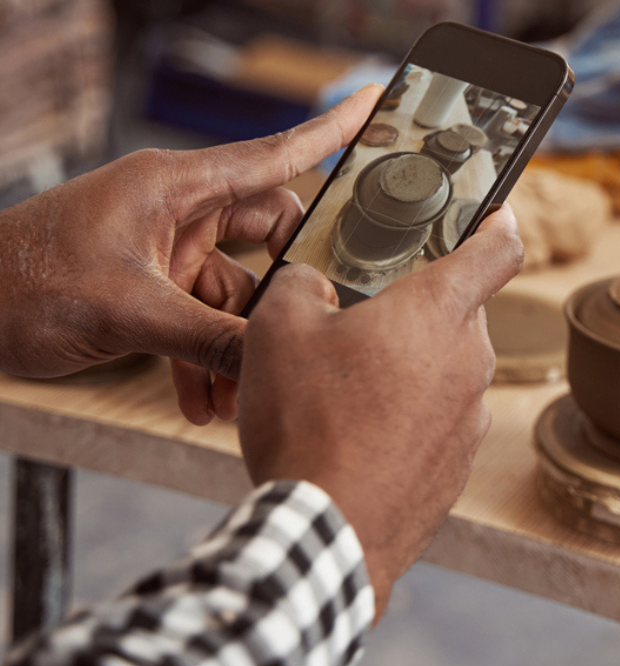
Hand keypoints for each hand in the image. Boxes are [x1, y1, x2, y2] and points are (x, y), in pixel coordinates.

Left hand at [0, 85, 381, 423]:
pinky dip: (207, 359)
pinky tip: (204, 400)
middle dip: (285, 294)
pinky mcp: (151, 285)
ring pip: (238, 292)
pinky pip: (202, 320)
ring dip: (241, 344)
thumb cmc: (19, 284)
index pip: (274, 153)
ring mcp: (166, 249)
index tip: (378, 105)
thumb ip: (212, 339)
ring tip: (237, 396)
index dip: (331, 131)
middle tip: (302, 332)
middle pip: (269, 237)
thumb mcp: (129, 314)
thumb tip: (277, 362)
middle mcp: (177, 210)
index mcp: (175, 187)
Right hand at [237, 207, 522, 618]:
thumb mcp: (278, 328)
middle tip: (361, 316)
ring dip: (407, 366)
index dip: (497, 223)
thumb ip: (301, 284)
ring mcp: (470, 416)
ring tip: (344, 387)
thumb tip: (314, 286)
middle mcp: (469, 359)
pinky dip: (406, 416)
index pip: (498, 248)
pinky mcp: (458, 463)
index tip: (493, 214)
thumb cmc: (307, 422)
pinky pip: (437, 419)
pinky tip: (356, 434)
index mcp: (438, 310)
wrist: (328, 530)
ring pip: (444, 368)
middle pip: (457, 311)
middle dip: (416, 307)